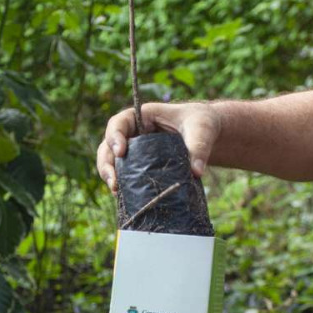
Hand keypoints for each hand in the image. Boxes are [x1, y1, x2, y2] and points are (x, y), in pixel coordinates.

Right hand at [96, 101, 222, 192]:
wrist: (205, 135)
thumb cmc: (201, 123)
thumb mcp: (202, 130)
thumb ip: (199, 146)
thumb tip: (196, 172)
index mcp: (142, 116)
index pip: (119, 123)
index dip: (114, 136)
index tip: (120, 152)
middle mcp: (133, 132)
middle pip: (108, 145)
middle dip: (107, 164)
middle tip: (114, 182)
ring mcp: (134, 150)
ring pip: (112, 161)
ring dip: (110, 176)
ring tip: (116, 192)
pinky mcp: (140, 165)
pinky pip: (124, 174)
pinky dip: (122, 184)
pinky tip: (124, 197)